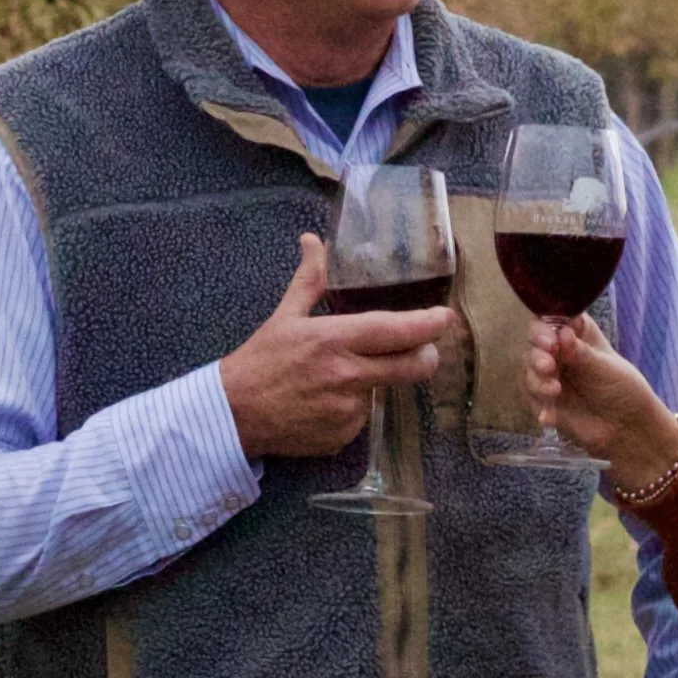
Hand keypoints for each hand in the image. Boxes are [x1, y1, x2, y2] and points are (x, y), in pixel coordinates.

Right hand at [218, 233, 452, 458]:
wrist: (233, 415)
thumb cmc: (260, 361)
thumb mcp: (285, 316)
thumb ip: (310, 279)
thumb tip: (313, 241)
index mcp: (335, 339)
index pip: (398, 330)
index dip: (429, 324)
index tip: (444, 317)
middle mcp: (347, 375)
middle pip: (412, 367)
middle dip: (426, 356)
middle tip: (423, 349)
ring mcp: (348, 411)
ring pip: (385, 391)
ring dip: (375, 381)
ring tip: (340, 377)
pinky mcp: (344, 436)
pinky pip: (362, 417)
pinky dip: (353, 408)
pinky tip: (326, 401)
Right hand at [525, 317, 677, 495]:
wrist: (626, 430)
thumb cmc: (623, 389)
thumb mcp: (606, 369)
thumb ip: (582, 353)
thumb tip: (562, 333)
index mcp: (577, 333)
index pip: (554, 319)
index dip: (546, 327)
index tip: (550, 340)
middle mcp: (559, 350)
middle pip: (535, 343)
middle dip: (537, 354)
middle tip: (548, 366)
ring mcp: (550, 374)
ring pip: (529, 370)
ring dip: (537, 380)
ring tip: (554, 391)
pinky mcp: (544, 400)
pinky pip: (532, 398)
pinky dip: (538, 406)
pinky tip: (548, 417)